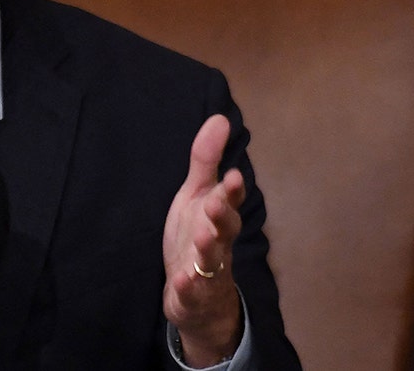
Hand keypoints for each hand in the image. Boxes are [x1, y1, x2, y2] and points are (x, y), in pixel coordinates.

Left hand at [162, 114, 245, 365]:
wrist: (199, 296)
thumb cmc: (198, 236)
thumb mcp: (197, 195)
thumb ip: (206, 160)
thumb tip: (218, 118)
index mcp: (217, 217)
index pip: (228, 201)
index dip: (231, 191)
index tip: (233, 176)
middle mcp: (217, 243)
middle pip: (224, 230)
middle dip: (221, 216)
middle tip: (215, 203)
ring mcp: (206, 270)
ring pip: (212, 260)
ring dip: (207, 249)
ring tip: (201, 237)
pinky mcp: (192, 294)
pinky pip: (191, 292)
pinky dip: (187, 286)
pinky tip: (180, 280)